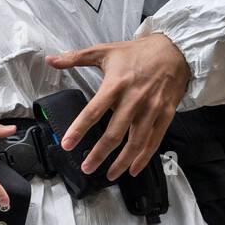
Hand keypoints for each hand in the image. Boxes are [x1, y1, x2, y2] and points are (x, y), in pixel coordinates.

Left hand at [46, 33, 190, 179]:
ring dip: (122, 161)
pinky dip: (144, 157)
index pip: (93, 111)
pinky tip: (133, 169)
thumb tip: (50, 60)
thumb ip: (75, 58)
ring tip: (109, 175)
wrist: (175, 50)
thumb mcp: (104, 50)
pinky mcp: (166, 114)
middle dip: (99, 154)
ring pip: (135, 141)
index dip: (79, 129)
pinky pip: (154, 140)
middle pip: (114, 133)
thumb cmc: (136, 52)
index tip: (67, 144)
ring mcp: (152, 108)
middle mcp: (134, 99)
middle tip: (86, 167)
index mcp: (116, 84)